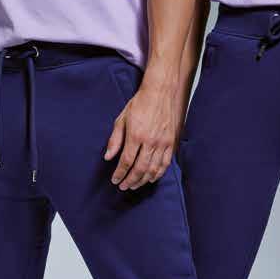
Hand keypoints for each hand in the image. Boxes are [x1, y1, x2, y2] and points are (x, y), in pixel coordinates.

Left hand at [104, 74, 176, 190]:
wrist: (161, 92)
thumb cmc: (140, 103)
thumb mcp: (122, 118)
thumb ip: (115, 139)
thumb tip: (108, 157)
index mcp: (136, 135)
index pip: (126, 161)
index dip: (120, 173)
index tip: (115, 180)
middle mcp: (150, 141)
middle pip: (139, 169)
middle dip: (130, 180)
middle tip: (123, 187)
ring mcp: (162, 143)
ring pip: (153, 169)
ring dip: (143, 180)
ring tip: (135, 185)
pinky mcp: (171, 143)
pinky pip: (165, 164)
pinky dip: (157, 174)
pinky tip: (150, 178)